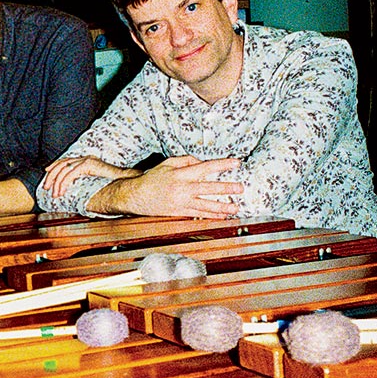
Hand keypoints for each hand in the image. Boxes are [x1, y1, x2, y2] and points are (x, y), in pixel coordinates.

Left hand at [42, 154, 141, 199]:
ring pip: (64, 169)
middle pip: (62, 164)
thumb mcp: (93, 183)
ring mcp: (87, 160)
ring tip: (55, 194)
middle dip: (52, 176)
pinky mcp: (89, 164)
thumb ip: (83, 183)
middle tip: (46, 187)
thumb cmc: (112, 184)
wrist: (125, 181)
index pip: (66, 161)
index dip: (54, 166)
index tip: (46, 174)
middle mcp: (85, 158)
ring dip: (57, 183)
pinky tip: (62, 191)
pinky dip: (64, 183)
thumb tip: (73, 192)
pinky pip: (71, 173)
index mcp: (86, 160)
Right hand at [94, 156, 244, 217]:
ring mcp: (181, 202)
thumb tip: (201, 161)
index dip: (222, 165)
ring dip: (222, 207)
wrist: (135, 196)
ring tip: (235, 207)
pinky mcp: (178, 212)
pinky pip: (197, 214)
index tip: (236, 163)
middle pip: (208, 188)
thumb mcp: (167, 163)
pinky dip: (210, 216)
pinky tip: (221, 217)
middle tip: (241, 188)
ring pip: (206, 204)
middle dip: (226, 188)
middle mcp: (182, 188)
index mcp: (181, 174)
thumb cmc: (152, 178)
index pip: (206, 167)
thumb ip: (186, 160)